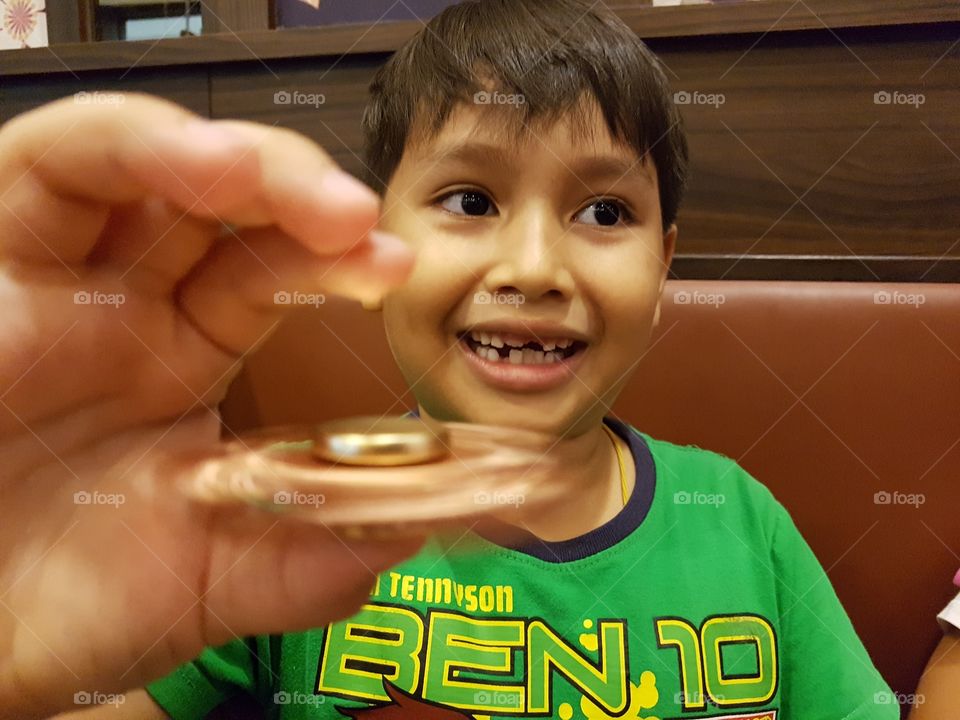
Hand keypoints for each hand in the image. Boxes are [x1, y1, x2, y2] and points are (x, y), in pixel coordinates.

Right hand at [0, 94, 421, 718]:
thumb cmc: (61, 604)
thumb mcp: (203, 585)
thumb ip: (305, 563)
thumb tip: (406, 532)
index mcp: (186, 357)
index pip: (274, 275)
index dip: (336, 258)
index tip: (392, 266)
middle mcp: (127, 302)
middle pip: (220, 203)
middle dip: (294, 190)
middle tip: (352, 216)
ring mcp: (56, 276)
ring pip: (137, 162)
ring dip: (214, 152)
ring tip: (259, 173)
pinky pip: (46, 168)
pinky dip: (119, 149)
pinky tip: (191, 164)